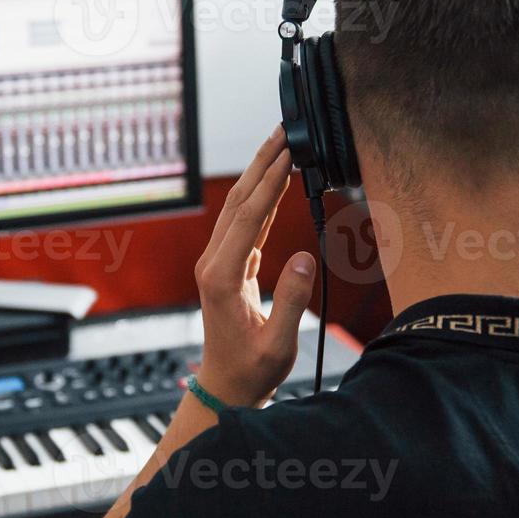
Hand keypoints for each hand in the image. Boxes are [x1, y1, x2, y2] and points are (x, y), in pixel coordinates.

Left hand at [192, 126, 317, 407]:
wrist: (226, 387)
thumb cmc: (251, 370)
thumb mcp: (278, 342)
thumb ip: (291, 300)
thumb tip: (304, 258)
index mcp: (223, 278)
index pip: (248, 218)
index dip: (270, 184)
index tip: (288, 154)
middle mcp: (214, 264)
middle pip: (238, 202)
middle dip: (261, 164)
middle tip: (282, 130)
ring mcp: (218, 264)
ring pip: (239, 209)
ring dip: (259, 176)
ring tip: (281, 146)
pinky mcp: (228, 268)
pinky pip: (246, 226)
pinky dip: (262, 201)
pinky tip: (277, 184)